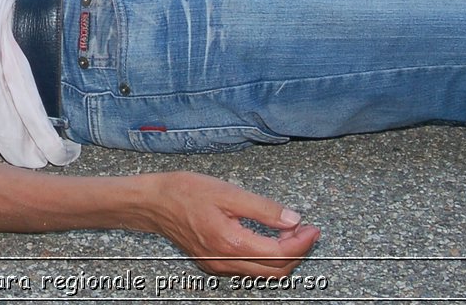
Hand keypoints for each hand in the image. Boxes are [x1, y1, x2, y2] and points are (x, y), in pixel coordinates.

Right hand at [146, 171, 320, 276]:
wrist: (153, 203)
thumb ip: (263, 208)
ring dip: (281, 256)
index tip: (312, 228)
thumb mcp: (228, 192)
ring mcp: (218, 266)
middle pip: (276, 271)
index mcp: (231, 242)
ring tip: (288, 231)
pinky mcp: (213, 264)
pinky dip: (264, 257)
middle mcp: (225, 261)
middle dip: (296, 252)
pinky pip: (248, 269)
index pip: (280, 253)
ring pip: (263, 273)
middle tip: (304, 230)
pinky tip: (266, 237)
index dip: (302, 242)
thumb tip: (292, 218)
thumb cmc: (184, 192)